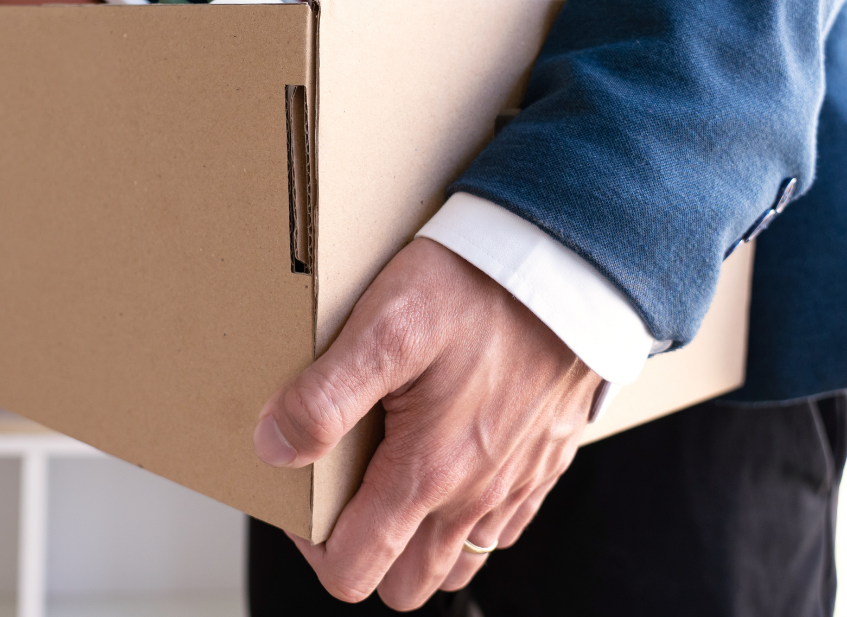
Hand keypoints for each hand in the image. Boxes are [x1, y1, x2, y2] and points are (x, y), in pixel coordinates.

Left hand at [252, 238, 601, 607]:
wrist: (572, 262)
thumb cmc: (480, 287)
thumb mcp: (384, 326)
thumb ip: (325, 395)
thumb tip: (274, 448)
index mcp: (428, 473)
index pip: (354, 570)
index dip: (312, 546)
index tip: (302, 494)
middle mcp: (476, 495)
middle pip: (405, 583)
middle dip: (364, 554)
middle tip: (342, 489)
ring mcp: (516, 484)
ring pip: (457, 562)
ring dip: (418, 541)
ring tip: (391, 477)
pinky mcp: (545, 461)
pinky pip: (503, 526)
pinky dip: (467, 514)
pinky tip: (447, 458)